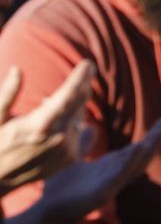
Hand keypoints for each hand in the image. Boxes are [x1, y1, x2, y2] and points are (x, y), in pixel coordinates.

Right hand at [0, 62, 93, 190]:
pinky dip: (73, 122)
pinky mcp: (70, 160)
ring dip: (75, 104)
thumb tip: (17, 70)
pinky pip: (79, 133)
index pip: (69, 94)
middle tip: (85, 72)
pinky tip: (60, 118)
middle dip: (82, 86)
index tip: (88, 64)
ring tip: (60, 98)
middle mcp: (59, 137)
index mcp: (41, 123)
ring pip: (80, 118)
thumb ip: (7, 93)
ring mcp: (66, 150)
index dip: (80, 77)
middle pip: (79, 104)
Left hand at [34, 118, 160, 223]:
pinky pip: (120, 175)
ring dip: (150, 148)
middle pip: (142, 154)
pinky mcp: (103, 193)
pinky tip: (139, 148)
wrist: (45, 211)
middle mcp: (115, 174)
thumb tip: (91, 126)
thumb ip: (83, 144)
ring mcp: (111, 184)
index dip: (152, 135)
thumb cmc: (59, 189)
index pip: (137, 147)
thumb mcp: (73, 159)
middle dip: (157, 138)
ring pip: (136, 164)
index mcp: (110, 166)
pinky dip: (131, 162)